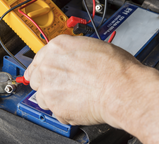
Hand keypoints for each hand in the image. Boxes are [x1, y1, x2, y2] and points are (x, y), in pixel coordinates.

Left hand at [24, 35, 141, 125]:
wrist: (122, 88)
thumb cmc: (114, 67)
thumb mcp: (90, 46)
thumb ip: (70, 53)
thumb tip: (67, 59)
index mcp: (56, 47)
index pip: (38, 59)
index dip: (41, 68)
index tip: (41, 74)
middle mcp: (48, 66)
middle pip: (36, 79)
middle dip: (47, 84)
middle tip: (62, 87)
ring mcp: (48, 87)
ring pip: (42, 97)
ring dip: (54, 98)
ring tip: (72, 97)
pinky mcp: (54, 106)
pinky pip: (54, 111)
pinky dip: (63, 111)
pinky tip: (77, 105)